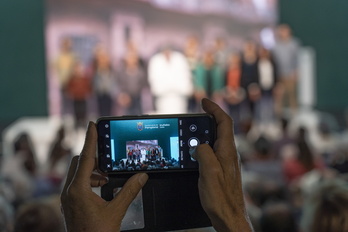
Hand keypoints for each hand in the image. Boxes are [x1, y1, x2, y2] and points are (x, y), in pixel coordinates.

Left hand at [61, 122, 147, 231]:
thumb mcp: (116, 210)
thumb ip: (129, 191)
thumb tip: (142, 176)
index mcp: (78, 190)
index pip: (86, 158)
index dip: (90, 139)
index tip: (92, 125)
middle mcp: (69, 192)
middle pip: (79, 163)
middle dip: (94, 157)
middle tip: (108, 156)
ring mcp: (67, 198)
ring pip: (77, 173)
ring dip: (93, 170)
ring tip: (107, 177)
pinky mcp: (70, 203)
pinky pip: (78, 183)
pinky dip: (90, 180)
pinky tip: (102, 187)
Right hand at [192, 98, 252, 231]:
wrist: (229, 216)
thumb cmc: (221, 198)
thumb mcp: (209, 172)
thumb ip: (203, 153)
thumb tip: (199, 145)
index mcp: (227, 151)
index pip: (224, 122)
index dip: (214, 109)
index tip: (204, 101)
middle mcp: (229, 154)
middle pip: (220, 128)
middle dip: (208, 118)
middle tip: (196, 115)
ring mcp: (226, 162)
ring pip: (215, 140)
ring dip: (204, 133)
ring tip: (191, 134)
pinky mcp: (222, 169)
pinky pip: (212, 151)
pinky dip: (203, 146)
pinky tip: (194, 153)